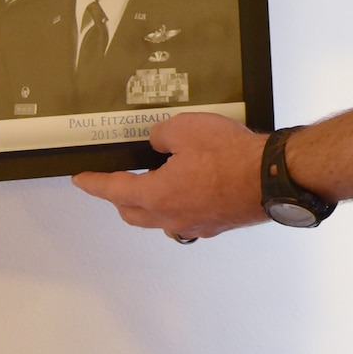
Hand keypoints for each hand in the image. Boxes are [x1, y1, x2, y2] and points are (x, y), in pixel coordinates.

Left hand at [72, 112, 268, 240]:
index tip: (81, 180)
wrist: (271, 178)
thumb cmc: (231, 156)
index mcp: (157, 195)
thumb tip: (157, 143)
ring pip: (160, 219)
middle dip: (119, 197)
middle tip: (116, 181)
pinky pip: (185, 219)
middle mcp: (172, 217)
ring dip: (150, 204)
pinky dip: (178, 205)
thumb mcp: (186, 128)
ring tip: (157, 181)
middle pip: (133, 213)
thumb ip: (161, 135)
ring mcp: (194, 225)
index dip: (94, 184)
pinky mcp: (215, 225)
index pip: (114, 190)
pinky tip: (190, 189)